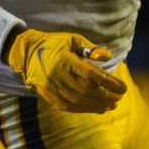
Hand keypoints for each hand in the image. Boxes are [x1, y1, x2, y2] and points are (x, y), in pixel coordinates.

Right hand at [8, 28, 126, 113]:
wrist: (26, 54)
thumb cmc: (55, 44)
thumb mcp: (73, 39)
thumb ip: (91, 48)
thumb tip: (108, 57)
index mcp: (65, 60)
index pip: (92, 75)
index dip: (109, 83)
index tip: (123, 88)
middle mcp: (58, 75)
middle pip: (87, 90)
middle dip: (106, 96)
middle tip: (119, 96)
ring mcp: (51, 87)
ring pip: (79, 101)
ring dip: (98, 105)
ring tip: (112, 104)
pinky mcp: (48, 96)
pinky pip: (69, 106)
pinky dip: (86, 109)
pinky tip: (99, 109)